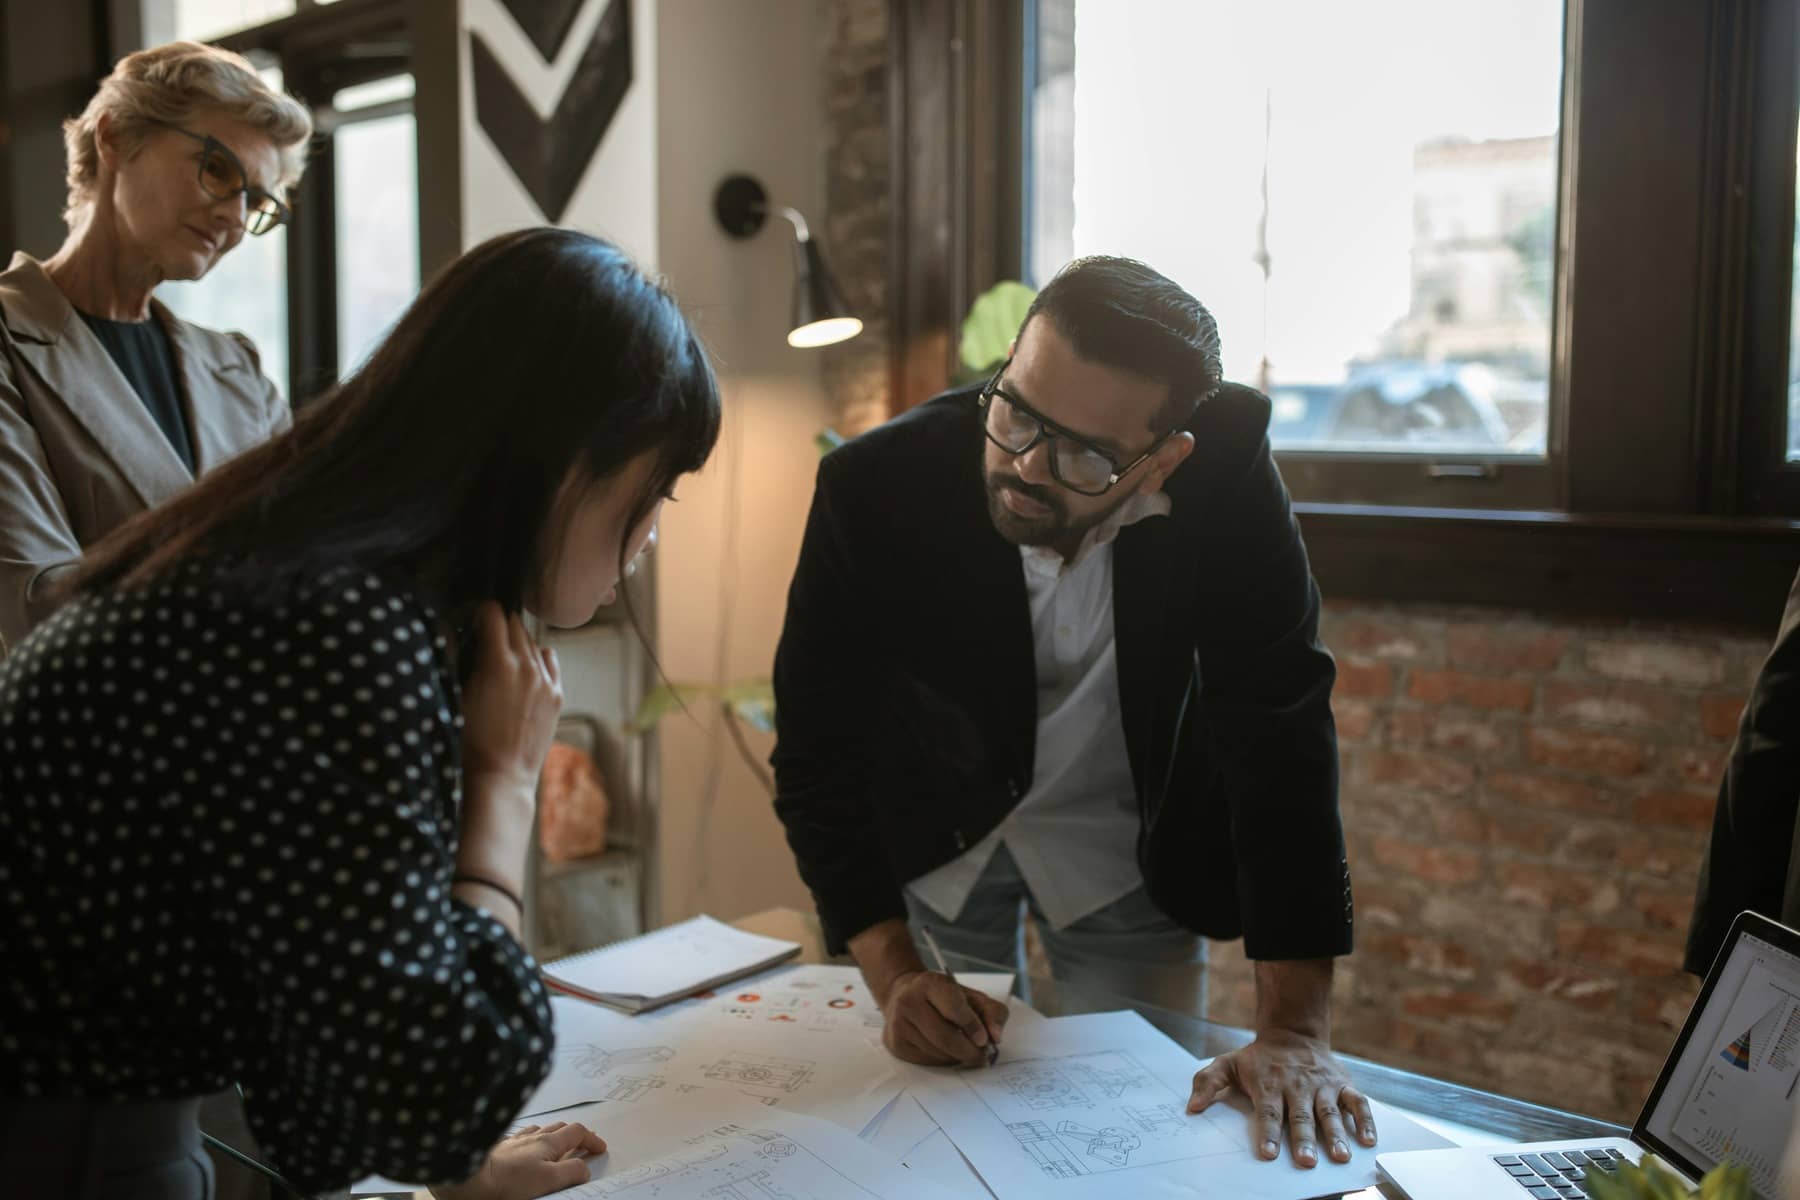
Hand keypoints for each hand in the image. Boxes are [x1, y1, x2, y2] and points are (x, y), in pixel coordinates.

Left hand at [429, 1121, 605, 1199]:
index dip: (592, 1139)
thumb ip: (572, 1172)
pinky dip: (530, 1139)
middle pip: (560, 1127)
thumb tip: (585, 1168)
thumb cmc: (510, 1181)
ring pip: (540, 1130)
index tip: (600, 1148)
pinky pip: (520, 1137)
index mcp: (549, 1142)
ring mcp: (515, 1140)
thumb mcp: (548, 1180)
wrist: (470, 1178)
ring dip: (553, 1135)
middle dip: (574, 1134)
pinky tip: (525, 1145)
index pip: (578, 1132)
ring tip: (556, 1144)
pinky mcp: (498, 1147)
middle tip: (582, 1146)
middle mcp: (533, 1136)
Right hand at [461, 602, 562, 791]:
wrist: (500, 776)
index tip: (472, 619)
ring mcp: (546, 681)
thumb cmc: (470, 741)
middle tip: (483, 639)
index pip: (493, 613)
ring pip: (533, 642)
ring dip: (517, 643)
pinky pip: (550, 661)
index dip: (479, 612)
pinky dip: (538, 659)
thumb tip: (461, 633)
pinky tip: (525, 671)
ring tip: (502, 659)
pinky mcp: (557, 695)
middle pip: (514, 624)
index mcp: (498, 662)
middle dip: (498, 626)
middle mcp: (527, 666)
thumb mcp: (456, 696)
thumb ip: (462, 659)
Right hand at [879, 969, 1008, 1066]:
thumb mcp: (970, 996)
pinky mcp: (894, 1043)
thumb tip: (996, 1037)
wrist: (902, 994)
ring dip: (956, 1057)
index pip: (953, 1007)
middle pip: (944, 1037)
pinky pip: (926, 1061)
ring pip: (937, 1053)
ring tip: (963, 1050)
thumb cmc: (942, 997)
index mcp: (930, 983)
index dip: (972, 1026)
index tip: (985, 1040)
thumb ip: (992, 1012)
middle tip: (982, 1056)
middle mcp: (909, 1001)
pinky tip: (945, 1051)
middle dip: (969, 1051)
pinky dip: (942, 1061)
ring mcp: (898, 1023)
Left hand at [1185, 1029, 1375, 1167]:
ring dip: (1336, 1134)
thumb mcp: (1227, 1064)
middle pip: (1300, 1114)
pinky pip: (1357, 1102)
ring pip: (1330, 1111)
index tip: (1269, 1153)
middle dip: (1303, 1138)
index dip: (1269, 1132)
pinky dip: (1365, 1120)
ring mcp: (1322, 1085)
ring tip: (1339, 1156)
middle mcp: (1297, 1085)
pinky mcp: (1342, 1084)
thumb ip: (1207, 1082)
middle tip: (1306, 1161)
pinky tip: (1368, 1140)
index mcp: (1269, 1083)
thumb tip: (1192, 1107)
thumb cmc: (1258, 1058)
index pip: (1268, 1111)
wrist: (1292, 1033)